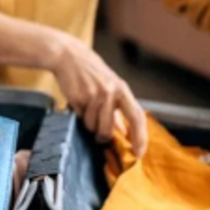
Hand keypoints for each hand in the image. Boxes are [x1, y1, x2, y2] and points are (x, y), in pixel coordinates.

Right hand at [47, 32, 146, 152]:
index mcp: (122, 90)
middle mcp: (112, 92)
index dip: (140, 137)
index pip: (137, 116)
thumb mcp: (109, 86)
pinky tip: (78, 102)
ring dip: (89, 125)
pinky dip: (79, 116)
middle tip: (100, 136)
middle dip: (104, 137)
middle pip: (109, 129)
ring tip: (86, 109)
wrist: (69, 56)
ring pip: (93, 126)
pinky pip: (81, 118)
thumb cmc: (91, 73)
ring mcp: (95, 95)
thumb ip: (117, 109)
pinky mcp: (80, 98)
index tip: (139, 153)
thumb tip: (123, 132)